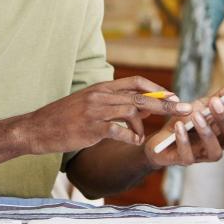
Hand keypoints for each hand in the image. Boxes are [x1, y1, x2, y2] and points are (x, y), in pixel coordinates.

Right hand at [26, 77, 192, 154]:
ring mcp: (95, 110)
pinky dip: (130, 136)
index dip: (156, 88)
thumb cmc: (65, 119)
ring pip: (132, 111)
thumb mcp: (90, 105)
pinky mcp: (91, 128)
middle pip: (140, 96)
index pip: (135, 82)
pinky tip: (132, 141)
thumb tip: (145, 109)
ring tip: (141, 137)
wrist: (38, 128)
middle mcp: (100, 95)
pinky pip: (119, 131)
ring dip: (143, 125)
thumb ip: (116, 105)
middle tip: (185, 109)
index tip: (172, 96)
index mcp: (101, 88)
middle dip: (166, 103)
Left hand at [144, 82, 223, 167]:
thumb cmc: (185, 121)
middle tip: (215, 102)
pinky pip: (188, 156)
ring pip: (215, 151)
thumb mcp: (201, 105)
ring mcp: (203, 155)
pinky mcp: (185, 160)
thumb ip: (219, 97)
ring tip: (196, 116)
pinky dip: (184, 140)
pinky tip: (179, 126)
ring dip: (207, 132)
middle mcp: (219, 144)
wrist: (160, 139)